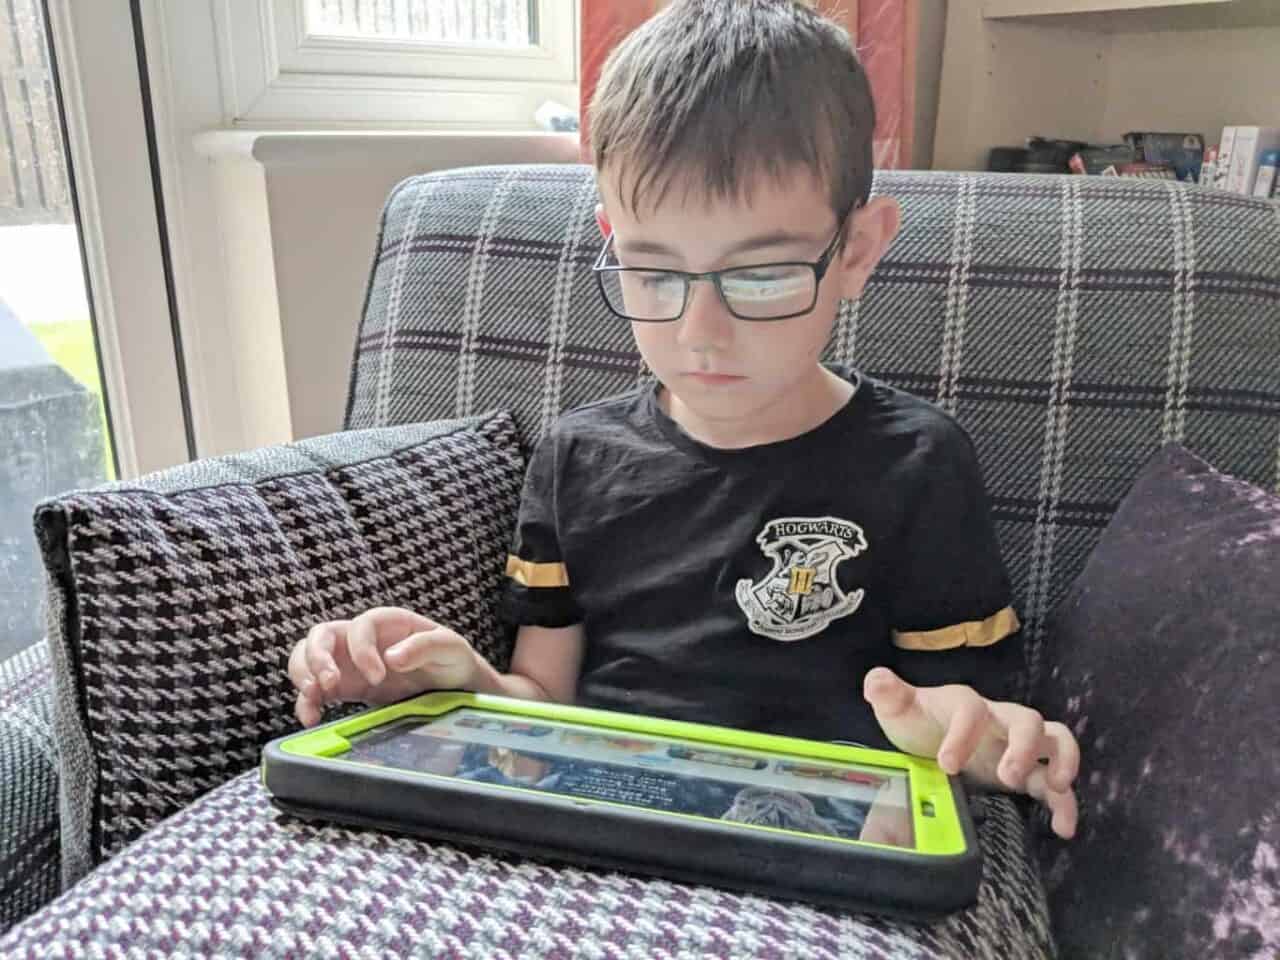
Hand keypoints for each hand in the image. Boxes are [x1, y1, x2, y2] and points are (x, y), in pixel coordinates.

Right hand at [287, 606, 481, 726]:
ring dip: (303, 675)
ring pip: (307, 657)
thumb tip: (392, 657)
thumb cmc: (451, 659)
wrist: (451, 685)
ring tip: (314, 696)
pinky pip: (313, 689)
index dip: (362, 648)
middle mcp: (361, 639)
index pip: (362, 625)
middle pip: (322, 635)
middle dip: (317, 658)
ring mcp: (348, 662)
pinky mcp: (343, 687)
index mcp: (388, 622)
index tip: (378, 675)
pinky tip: (311, 718)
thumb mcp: (451, 648)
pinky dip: (305, 702)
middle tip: (330, 684)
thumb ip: (425, 647)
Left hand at [863, 666, 1079, 838]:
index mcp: (965, 705)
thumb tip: (875, 681)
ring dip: (1062, 760)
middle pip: (1026, 719)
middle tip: (1006, 775)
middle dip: (1023, 745)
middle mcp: (998, 719)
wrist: (931, 738)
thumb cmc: (918, 721)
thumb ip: (887, 694)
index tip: (946, 764)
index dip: (963, 734)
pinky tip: (1063, 828)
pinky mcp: (1026, 771)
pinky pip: (1054, 782)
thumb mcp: (899, 710)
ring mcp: (1017, 744)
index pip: (972, 709)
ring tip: (1055, 786)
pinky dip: (1065, 802)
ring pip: (1056, 738)